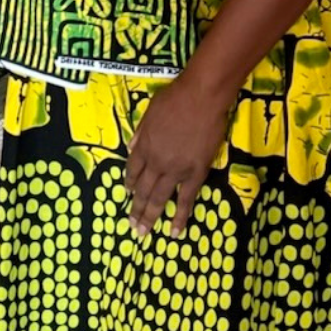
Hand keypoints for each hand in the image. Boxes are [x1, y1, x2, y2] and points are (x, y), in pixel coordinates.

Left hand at [124, 77, 233, 239]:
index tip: (128, 193)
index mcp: (143, 146)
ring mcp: (175, 170)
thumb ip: (140, 132)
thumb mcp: (149, 112)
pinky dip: (180, 216)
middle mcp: (156, 162)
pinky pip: (186, 199)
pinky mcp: (196, 173)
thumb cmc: (175, 98)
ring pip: (159, 198)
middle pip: (143, 189)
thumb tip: (131, 147)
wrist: (201, 98)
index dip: (130, 183)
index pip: (132, 170)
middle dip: (136, 209)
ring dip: (150, 216)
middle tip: (132, 226)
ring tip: (143, 233)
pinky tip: (174, 231)